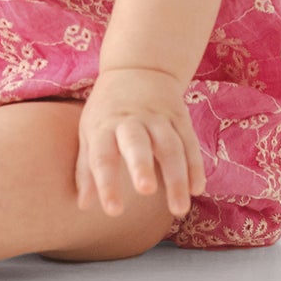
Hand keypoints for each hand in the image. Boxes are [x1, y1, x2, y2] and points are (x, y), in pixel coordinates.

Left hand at [76, 67, 204, 218]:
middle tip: (145, 191)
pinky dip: (195, 166)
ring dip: (176, 177)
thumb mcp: (89, 132)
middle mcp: (131, 120)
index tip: (113, 211)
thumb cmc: (107, 110)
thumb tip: (84, 205)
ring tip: (179, 209)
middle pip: (137, 142)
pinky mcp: (180, 117)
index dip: (107, 184)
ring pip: (170, 146)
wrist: (137, 68)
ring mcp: (158, 117)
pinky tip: (197, 189)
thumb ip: (87, 169)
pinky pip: (190, 143)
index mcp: (104, 125)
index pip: (102, 156)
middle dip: (141, 165)